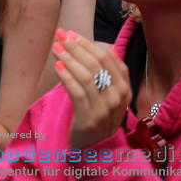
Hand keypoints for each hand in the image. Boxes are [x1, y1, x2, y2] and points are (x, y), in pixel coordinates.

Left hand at [52, 31, 130, 147]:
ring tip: (56, 47)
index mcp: (124, 89)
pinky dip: (67, 76)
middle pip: (96, 65)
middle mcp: (118, 99)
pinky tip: (57, 66)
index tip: (71, 33)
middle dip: (76, 46)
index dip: (88, 44)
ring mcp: (105, 110)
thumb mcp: (109, 95)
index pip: (107, 59)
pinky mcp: (89, 119)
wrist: (93, 149)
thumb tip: (110, 47)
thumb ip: (111, 73)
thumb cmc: (98, 115)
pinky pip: (77, 92)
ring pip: (86, 76)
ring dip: (69, 58)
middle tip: (60, 34)